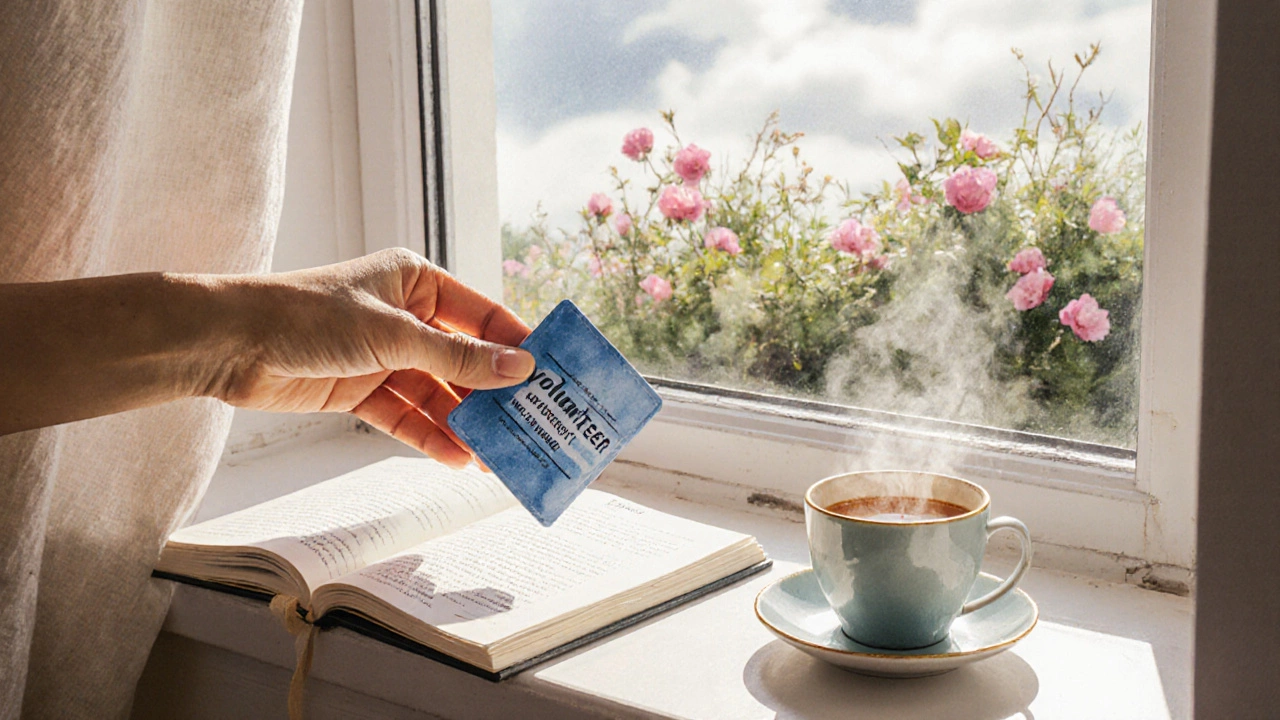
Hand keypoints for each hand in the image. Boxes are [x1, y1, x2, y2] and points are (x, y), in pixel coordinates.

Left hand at [212, 248, 532, 466]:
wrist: (230, 343)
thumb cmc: (308, 316)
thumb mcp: (394, 334)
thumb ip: (457, 356)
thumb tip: (518, 367)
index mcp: (417, 282)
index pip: (482, 315)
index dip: (515, 345)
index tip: (551, 374)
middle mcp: (405, 317)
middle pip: (463, 360)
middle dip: (493, 394)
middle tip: (531, 425)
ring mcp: (383, 357)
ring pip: (437, 393)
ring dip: (464, 422)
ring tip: (498, 455)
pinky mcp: (360, 391)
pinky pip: (406, 416)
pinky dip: (430, 436)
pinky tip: (457, 457)